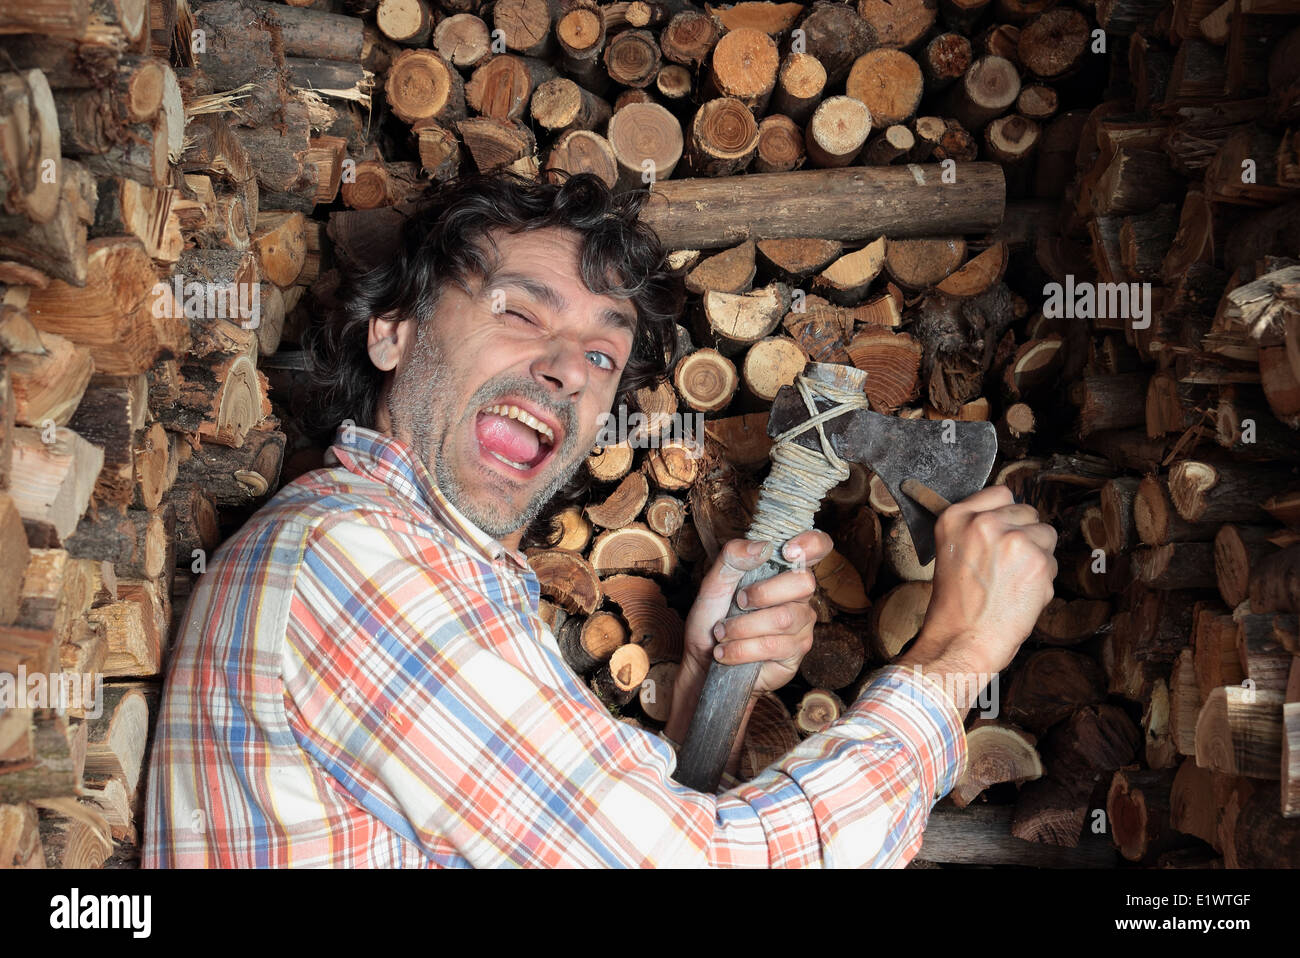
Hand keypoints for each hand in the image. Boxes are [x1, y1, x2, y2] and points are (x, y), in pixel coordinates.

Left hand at [680, 531, 832, 694]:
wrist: (704, 661)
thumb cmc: (712, 618)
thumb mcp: (714, 583)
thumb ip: (733, 558)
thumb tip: (763, 546)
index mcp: (783, 570)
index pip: (818, 546)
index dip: (812, 543)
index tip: (787, 551)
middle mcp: (799, 596)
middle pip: (803, 583)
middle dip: (761, 594)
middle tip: (738, 602)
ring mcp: (801, 624)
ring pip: (783, 619)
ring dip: (742, 627)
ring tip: (722, 633)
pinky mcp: (795, 652)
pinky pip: (774, 646)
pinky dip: (741, 649)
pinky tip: (727, 652)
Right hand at [899, 485, 1056, 707]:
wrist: (962, 640)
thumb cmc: (955, 606)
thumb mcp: (950, 552)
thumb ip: (975, 529)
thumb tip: (1010, 517)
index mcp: (956, 517)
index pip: (1001, 492)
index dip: (1006, 515)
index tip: (1002, 533)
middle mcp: (985, 522)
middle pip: (1027, 511)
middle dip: (1024, 535)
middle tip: (1006, 565)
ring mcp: (1014, 539)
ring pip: (1045, 534)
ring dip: (1037, 555)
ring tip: (1013, 581)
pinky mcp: (1039, 561)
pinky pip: (1054, 561)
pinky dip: (1044, 579)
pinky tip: (1022, 595)